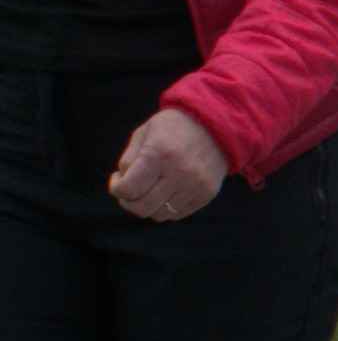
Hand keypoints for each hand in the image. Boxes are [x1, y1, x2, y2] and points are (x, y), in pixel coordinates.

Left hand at [106, 105, 227, 220]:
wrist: (217, 125)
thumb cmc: (173, 127)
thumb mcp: (144, 133)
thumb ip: (128, 160)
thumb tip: (123, 185)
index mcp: (158, 154)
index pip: (128, 189)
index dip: (116, 187)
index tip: (119, 178)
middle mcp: (179, 172)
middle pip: (142, 207)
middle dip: (129, 201)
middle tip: (131, 188)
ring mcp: (196, 185)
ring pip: (159, 215)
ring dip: (149, 205)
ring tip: (150, 189)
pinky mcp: (207, 193)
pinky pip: (177, 214)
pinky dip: (167, 207)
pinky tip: (167, 191)